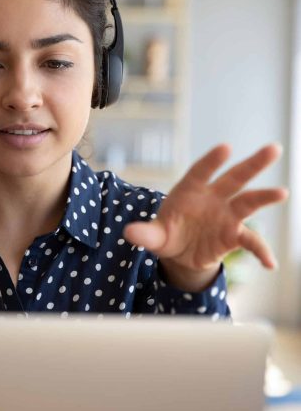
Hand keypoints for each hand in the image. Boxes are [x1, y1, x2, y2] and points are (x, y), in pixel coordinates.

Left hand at [123, 144, 287, 291]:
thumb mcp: (154, 236)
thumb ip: (145, 234)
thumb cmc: (166, 234)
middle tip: (273, 149)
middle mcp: (212, 198)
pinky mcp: (233, 235)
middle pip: (234, 178)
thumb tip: (129, 233)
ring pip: (247, 202)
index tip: (225, 148)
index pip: (201, 172)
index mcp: (189, 191)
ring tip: (282, 192)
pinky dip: (260, 251)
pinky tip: (270, 264)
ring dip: (264, 197)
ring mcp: (225, 215)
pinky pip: (250, 241)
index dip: (212, 161)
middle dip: (252, 164)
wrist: (180, 252)